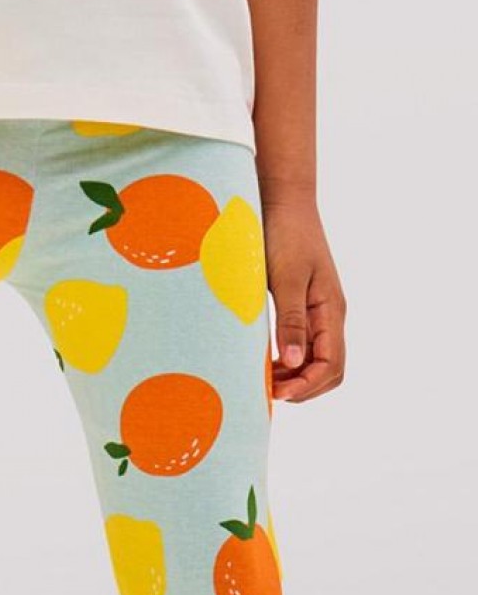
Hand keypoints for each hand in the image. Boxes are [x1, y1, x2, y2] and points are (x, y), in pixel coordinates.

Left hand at [263, 196, 346, 402]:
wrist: (284, 201)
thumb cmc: (285, 234)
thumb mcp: (285, 278)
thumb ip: (289, 321)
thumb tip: (293, 364)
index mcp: (331, 310)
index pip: (331, 365)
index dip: (306, 385)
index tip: (276, 393)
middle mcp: (330, 315)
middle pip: (329, 371)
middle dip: (303, 388)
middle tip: (268, 393)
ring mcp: (319, 313)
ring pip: (316, 362)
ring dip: (294, 378)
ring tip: (263, 381)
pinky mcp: (305, 308)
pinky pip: (303, 346)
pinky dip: (287, 363)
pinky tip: (264, 363)